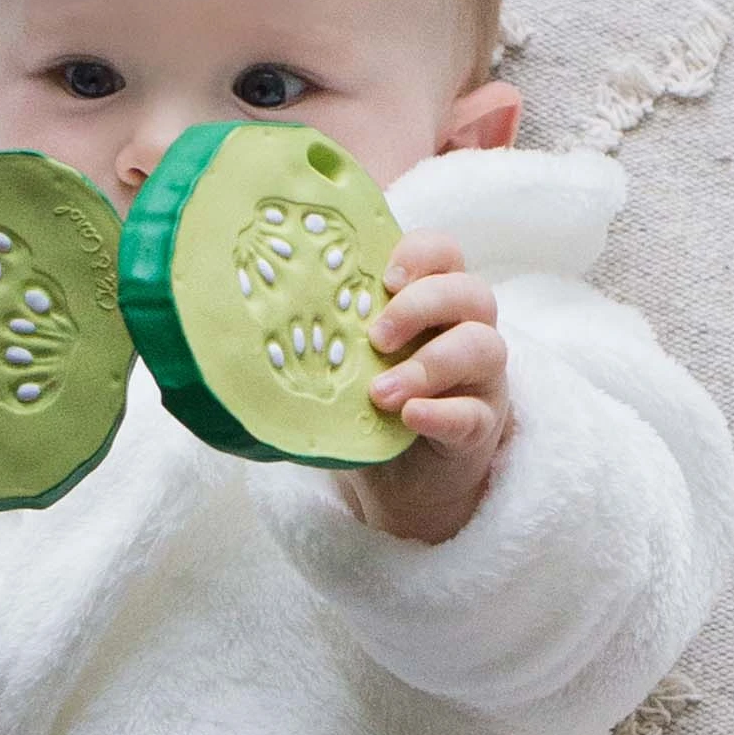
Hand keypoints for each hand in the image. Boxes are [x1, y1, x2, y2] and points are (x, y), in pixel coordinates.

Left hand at [335, 229, 512, 544]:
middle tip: (375, 337)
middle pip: (471, 292)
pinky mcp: (482, 426)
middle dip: (422, 306)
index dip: (421, 254)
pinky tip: (410, 416)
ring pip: (485, 347)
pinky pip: (475, 413)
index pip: (444, 254)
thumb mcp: (345, 361)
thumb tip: (248, 319)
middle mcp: (466, 330)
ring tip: (381, 392)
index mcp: (433, 302)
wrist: (402, 480)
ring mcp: (481, 378)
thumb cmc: (370, 403)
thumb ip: (323, 332)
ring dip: (430, 364)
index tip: (384, 277)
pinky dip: (442, 412)